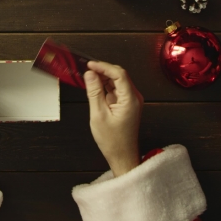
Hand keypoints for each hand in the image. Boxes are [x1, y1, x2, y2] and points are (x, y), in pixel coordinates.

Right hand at [84, 61, 142, 176]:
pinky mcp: (126, 104)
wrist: (122, 156)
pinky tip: (94, 86)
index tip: (90, 64)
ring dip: (103, 77)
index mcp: (130, 99)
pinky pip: (116, 89)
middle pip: (119, 75)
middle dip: (103, 70)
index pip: (119, 74)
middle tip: (87, 69)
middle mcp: (134, 97)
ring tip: (88, 76)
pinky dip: (105, 86)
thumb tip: (90, 75)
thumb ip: (94, 93)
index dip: (104, 66)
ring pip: (117, 81)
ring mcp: (131, 101)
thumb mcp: (99, 115)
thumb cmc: (112, 141)